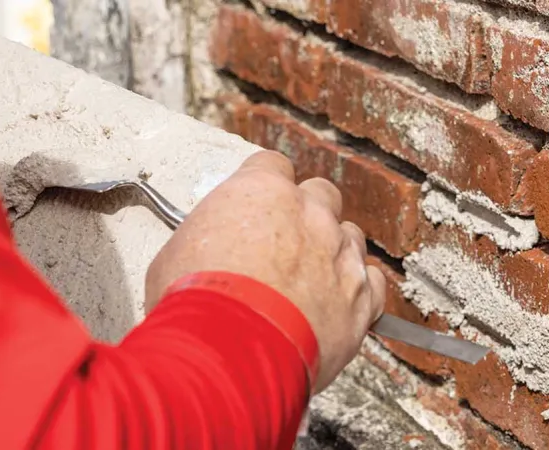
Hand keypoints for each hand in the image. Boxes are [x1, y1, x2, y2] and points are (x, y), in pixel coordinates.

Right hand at [144, 151, 385, 391]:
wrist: (226, 352)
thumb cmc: (194, 304)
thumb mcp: (174, 256)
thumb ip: (203, 239)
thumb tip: (199, 252)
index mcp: (261, 191)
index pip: (272, 166)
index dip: (265, 187)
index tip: (257, 206)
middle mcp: (309, 215)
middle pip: (322, 194)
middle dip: (307, 214)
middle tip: (285, 245)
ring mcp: (340, 255)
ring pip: (351, 238)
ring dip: (334, 253)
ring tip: (309, 285)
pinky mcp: (361, 299)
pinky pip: (374, 284)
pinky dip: (360, 293)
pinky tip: (339, 307)